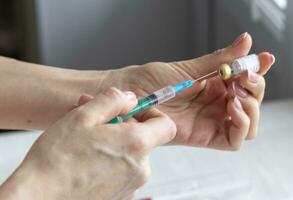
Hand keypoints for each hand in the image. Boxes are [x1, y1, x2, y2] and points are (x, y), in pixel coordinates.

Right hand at [0, 88, 175, 199]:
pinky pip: (122, 170)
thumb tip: (130, 98)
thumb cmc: (58, 158)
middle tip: (95, 121)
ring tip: (86, 140)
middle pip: (144, 138)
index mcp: (136, 144)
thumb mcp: (84, 115)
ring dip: (113, 142)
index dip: (152, 115)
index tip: (134, 112)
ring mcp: (131, 185)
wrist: (39, 197)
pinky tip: (87, 159)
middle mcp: (140, 168)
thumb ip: (113, 100)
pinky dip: (110, 160)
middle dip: (122, 126)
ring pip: (130, 154)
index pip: (166, 125)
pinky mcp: (120, 195)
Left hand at [115, 32, 274, 149]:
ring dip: (252, 107)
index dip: (257, 72)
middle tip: (245, 76)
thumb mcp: (189, 68)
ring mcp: (210, 122)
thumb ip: (219, 60)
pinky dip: (241, 124)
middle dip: (255, 88)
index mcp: (213, 88)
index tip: (263, 59)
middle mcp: (214, 106)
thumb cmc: (152, 81)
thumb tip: (245, 42)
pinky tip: (232, 107)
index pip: (244, 84)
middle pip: (251, 104)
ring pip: (248, 124)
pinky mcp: (204, 138)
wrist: (130, 95)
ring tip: (237, 91)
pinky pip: (234, 140)